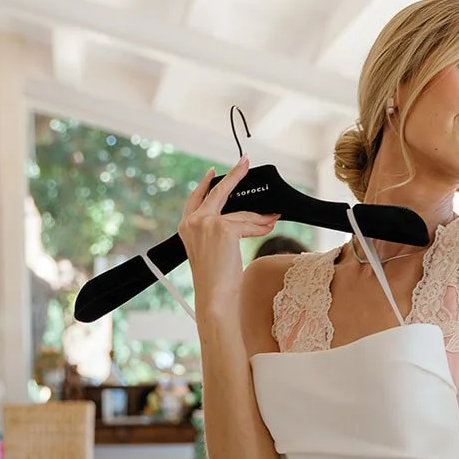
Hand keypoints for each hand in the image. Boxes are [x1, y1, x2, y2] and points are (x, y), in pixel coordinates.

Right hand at [178, 155, 279, 303]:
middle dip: (234, 176)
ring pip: (240, 214)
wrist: (214, 296)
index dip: (205, 183)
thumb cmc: (215, 280)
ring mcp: (207, 223)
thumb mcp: (213, 250)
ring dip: (258, 217)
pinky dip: (260, 226)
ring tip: (271, 218)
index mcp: (186, 227)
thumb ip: (221, 231)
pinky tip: (269, 225)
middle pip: (218, 192)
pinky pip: (248, 224)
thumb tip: (250, 218)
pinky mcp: (223, 228)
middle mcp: (193, 222)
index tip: (213, 172)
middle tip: (245, 162)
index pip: (196, 198)